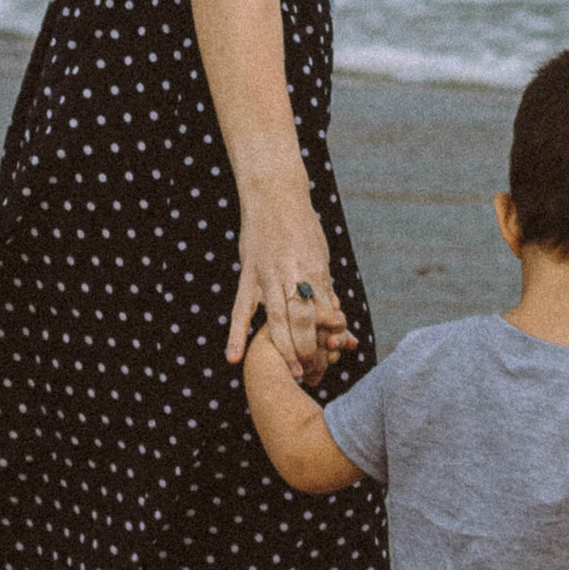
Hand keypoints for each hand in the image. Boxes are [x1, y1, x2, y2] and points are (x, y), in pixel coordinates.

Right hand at [226, 189, 356, 381]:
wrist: (274, 194)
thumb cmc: (301, 225)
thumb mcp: (319, 255)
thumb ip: (323, 285)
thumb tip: (335, 312)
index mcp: (316, 272)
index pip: (327, 313)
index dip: (332, 338)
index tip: (335, 358)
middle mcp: (294, 276)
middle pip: (305, 321)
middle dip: (311, 350)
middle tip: (315, 375)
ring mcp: (269, 276)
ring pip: (278, 320)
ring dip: (286, 349)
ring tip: (292, 373)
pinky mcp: (249, 275)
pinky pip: (242, 309)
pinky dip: (236, 333)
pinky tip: (233, 358)